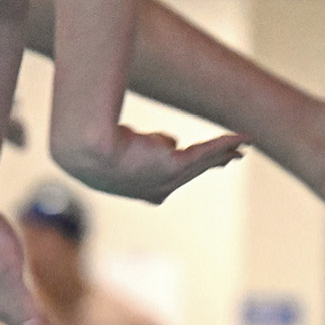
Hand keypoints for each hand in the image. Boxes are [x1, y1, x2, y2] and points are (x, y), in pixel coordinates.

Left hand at [56, 126, 246, 202]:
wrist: (83, 149)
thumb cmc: (80, 141)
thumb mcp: (101, 139)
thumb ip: (122, 137)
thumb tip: (151, 136)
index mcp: (134, 187)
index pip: (163, 175)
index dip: (176, 162)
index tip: (183, 154)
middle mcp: (153, 189)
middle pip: (188, 171)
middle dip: (208, 162)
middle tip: (229, 158)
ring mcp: (165, 180)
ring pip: (199, 161)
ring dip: (221, 153)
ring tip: (239, 149)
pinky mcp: (174, 165)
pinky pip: (205, 151)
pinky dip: (225, 144)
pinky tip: (245, 139)